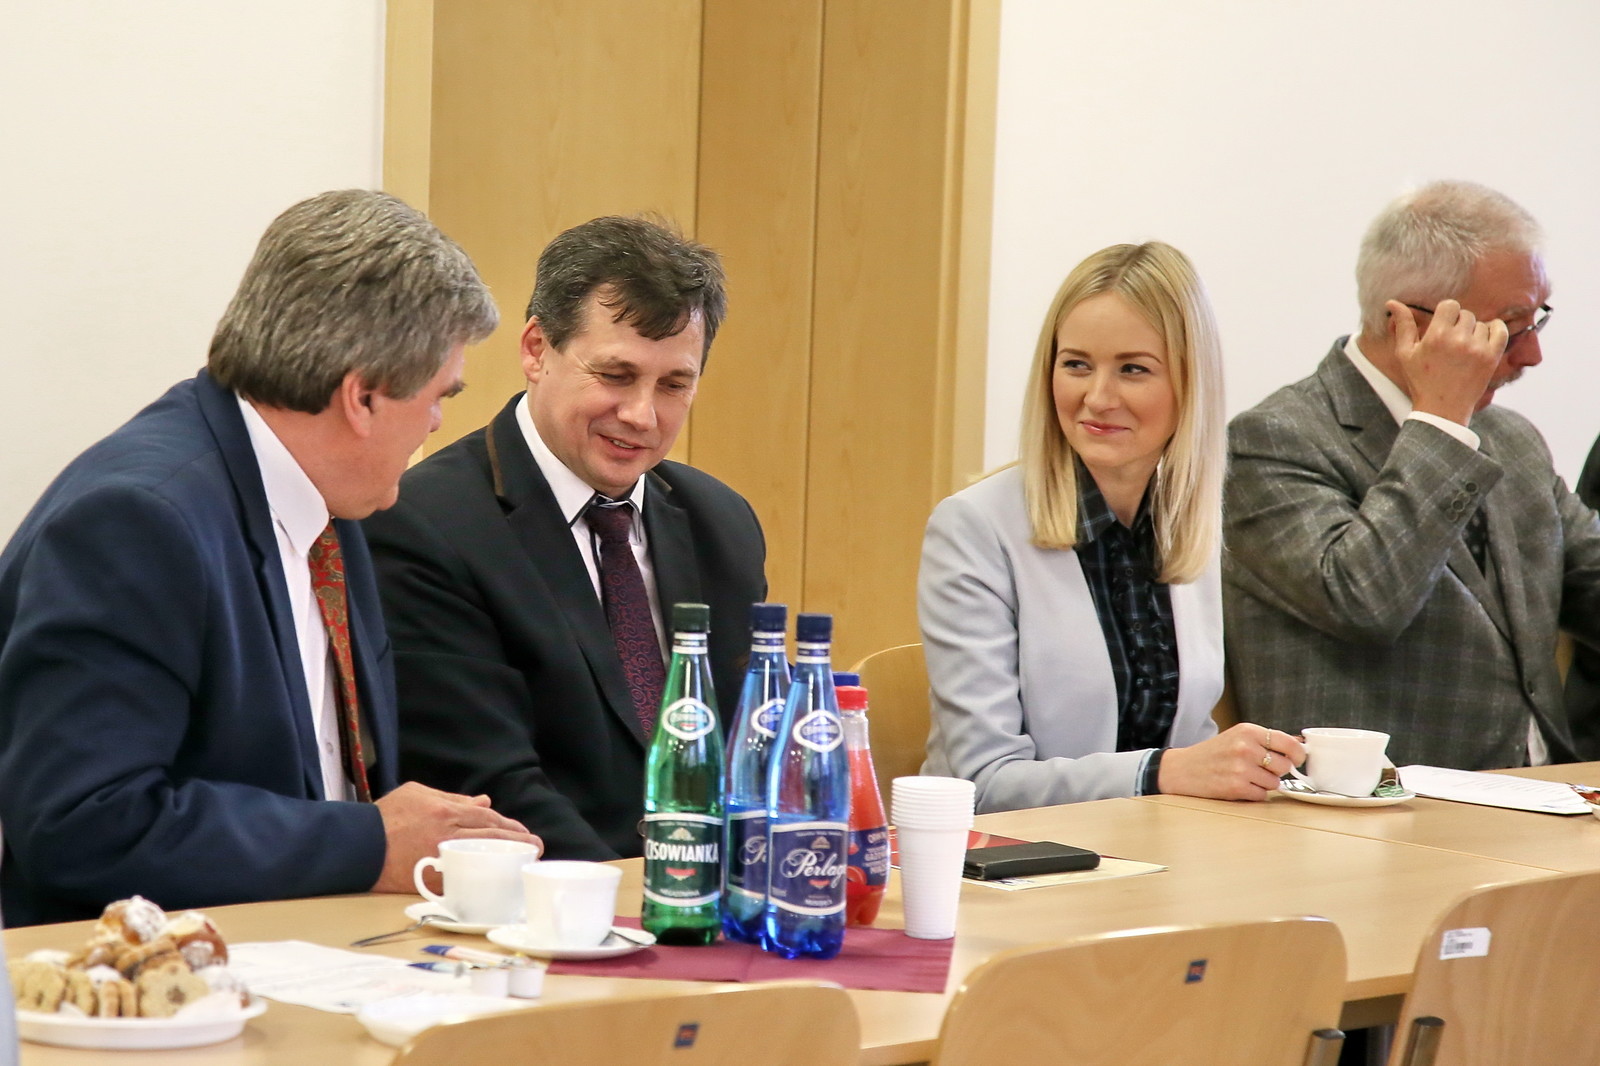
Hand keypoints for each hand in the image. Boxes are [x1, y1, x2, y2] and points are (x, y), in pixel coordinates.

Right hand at [370, 782, 541, 892]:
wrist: (358, 844)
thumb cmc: (386, 816)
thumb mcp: (419, 794)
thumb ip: (453, 798)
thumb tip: (484, 802)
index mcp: (446, 812)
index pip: (488, 818)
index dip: (510, 826)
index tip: (524, 833)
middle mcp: (447, 835)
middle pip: (492, 838)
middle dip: (519, 843)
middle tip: (537, 848)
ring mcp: (440, 859)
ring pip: (482, 858)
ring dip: (506, 861)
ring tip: (524, 863)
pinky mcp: (430, 880)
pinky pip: (462, 880)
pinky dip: (481, 880)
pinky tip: (494, 882)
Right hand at [1158, 723, 1305, 800]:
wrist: (1182, 769)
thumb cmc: (1212, 754)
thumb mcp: (1237, 737)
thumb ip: (1265, 741)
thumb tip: (1300, 747)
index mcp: (1247, 731)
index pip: (1288, 743)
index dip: (1298, 754)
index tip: (1297, 759)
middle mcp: (1245, 747)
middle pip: (1284, 765)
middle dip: (1277, 771)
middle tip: (1261, 769)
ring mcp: (1241, 768)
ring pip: (1274, 782)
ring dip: (1264, 784)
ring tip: (1246, 777)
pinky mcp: (1236, 787)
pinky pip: (1262, 795)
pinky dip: (1254, 793)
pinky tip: (1239, 786)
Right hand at [1389, 299, 1508, 425]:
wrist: (1442, 409)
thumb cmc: (1420, 380)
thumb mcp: (1405, 353)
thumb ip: (1403, 326)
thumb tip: (1392, 302)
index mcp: (1436, 336)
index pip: (1450, 305)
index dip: (1446, 314)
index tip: (1442, 326)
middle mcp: (1458, 340)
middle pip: (1466, 314)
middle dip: (1458, 324)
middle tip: (1451, 342)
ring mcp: (1477, 349)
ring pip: (1481, 324)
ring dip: (1474, 332)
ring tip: (1464, 349)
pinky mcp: (1491, 358)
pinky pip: (1500, 331)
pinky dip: (1495, 330)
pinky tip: (1484, 338)